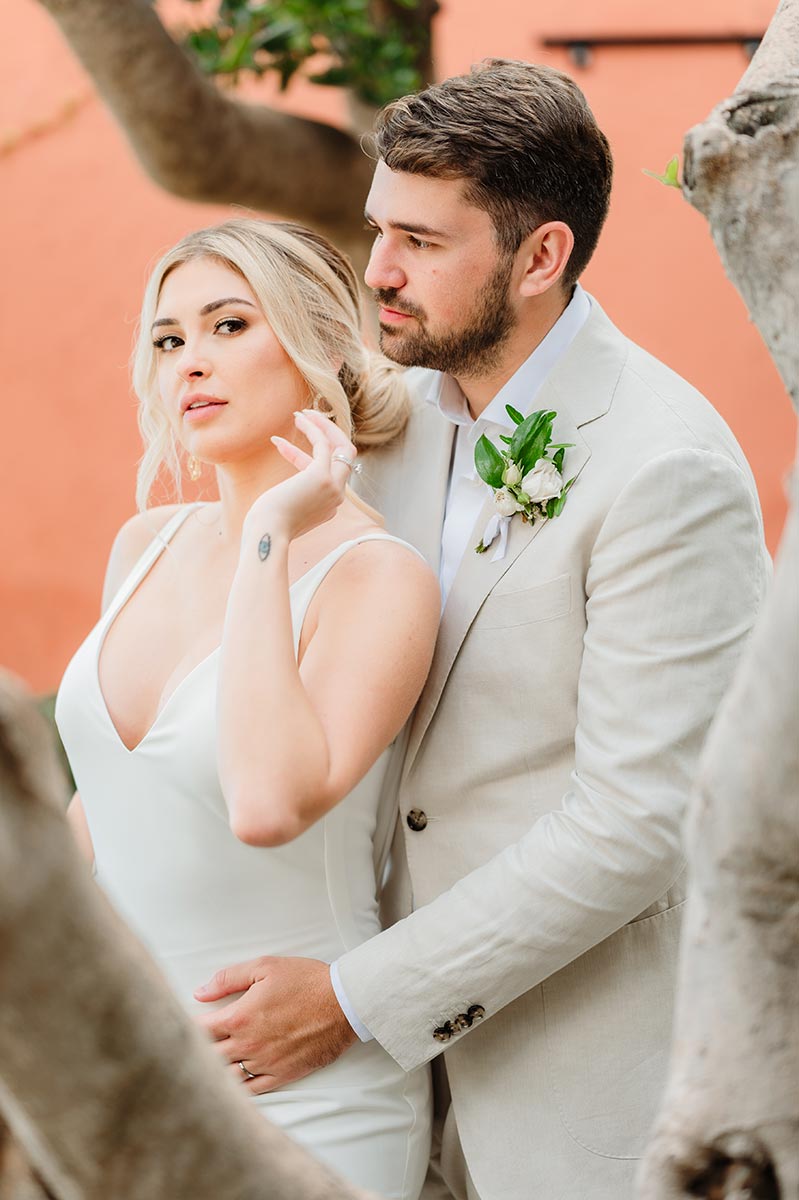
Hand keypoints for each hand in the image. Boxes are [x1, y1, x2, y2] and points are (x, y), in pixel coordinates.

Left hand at [193, 955, 357, 1093]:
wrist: (343, 1003)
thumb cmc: (305, 981)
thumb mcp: (265, 967)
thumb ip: (228, 978)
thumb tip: (200, 992)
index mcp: (239, 1018)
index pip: (199, 1030)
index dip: (188, 1028)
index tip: (184, 1024)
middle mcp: (248, 1046)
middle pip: (208, 1058)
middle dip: (197, 1052)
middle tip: (192, 1047)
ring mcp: (264, 1064)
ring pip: (226, 1078)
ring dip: (215, 1072)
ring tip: (208, 1066)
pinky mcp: (282, 1075)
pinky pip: (251, 1090)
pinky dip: (237, 1088)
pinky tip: (232, 1083)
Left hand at [244, 410, 358, 542]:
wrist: (267, 534)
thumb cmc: (266, 526)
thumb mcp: (281, 509)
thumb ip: (290, 499)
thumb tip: (283, 495)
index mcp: (328, 506)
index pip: (323, 473)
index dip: (300, 455)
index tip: (278, 444)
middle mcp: (337, 497)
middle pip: (345, 457)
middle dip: (330, 434)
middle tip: (310, 418)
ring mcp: (333, 487)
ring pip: (342, 446)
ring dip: (323, 426)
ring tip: (302, 413)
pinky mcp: (322, 476)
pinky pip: (323, 443)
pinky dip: (313, 428)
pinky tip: (298, 417)